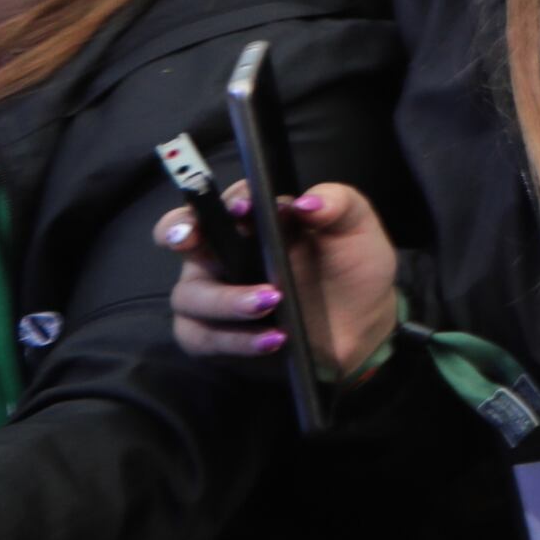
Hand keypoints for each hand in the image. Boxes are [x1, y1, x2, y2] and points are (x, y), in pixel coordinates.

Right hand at [158, 178, 402, 385]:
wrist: (361, 326)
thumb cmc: (351, 269)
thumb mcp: (357, 230)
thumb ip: (339, 204)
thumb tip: (308, 201)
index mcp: (253, 220)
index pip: (223, 200)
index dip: (222, 201)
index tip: (241, 208)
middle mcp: (224, 252)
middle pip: (179, 235)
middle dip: (178, 233)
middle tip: (191, 239)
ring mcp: (214, 294)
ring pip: (190, 294)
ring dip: (227, 300)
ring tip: (272, 302)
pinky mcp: (214, 334)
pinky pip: (204, 337)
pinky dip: (237, 339)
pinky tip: (274, 338)